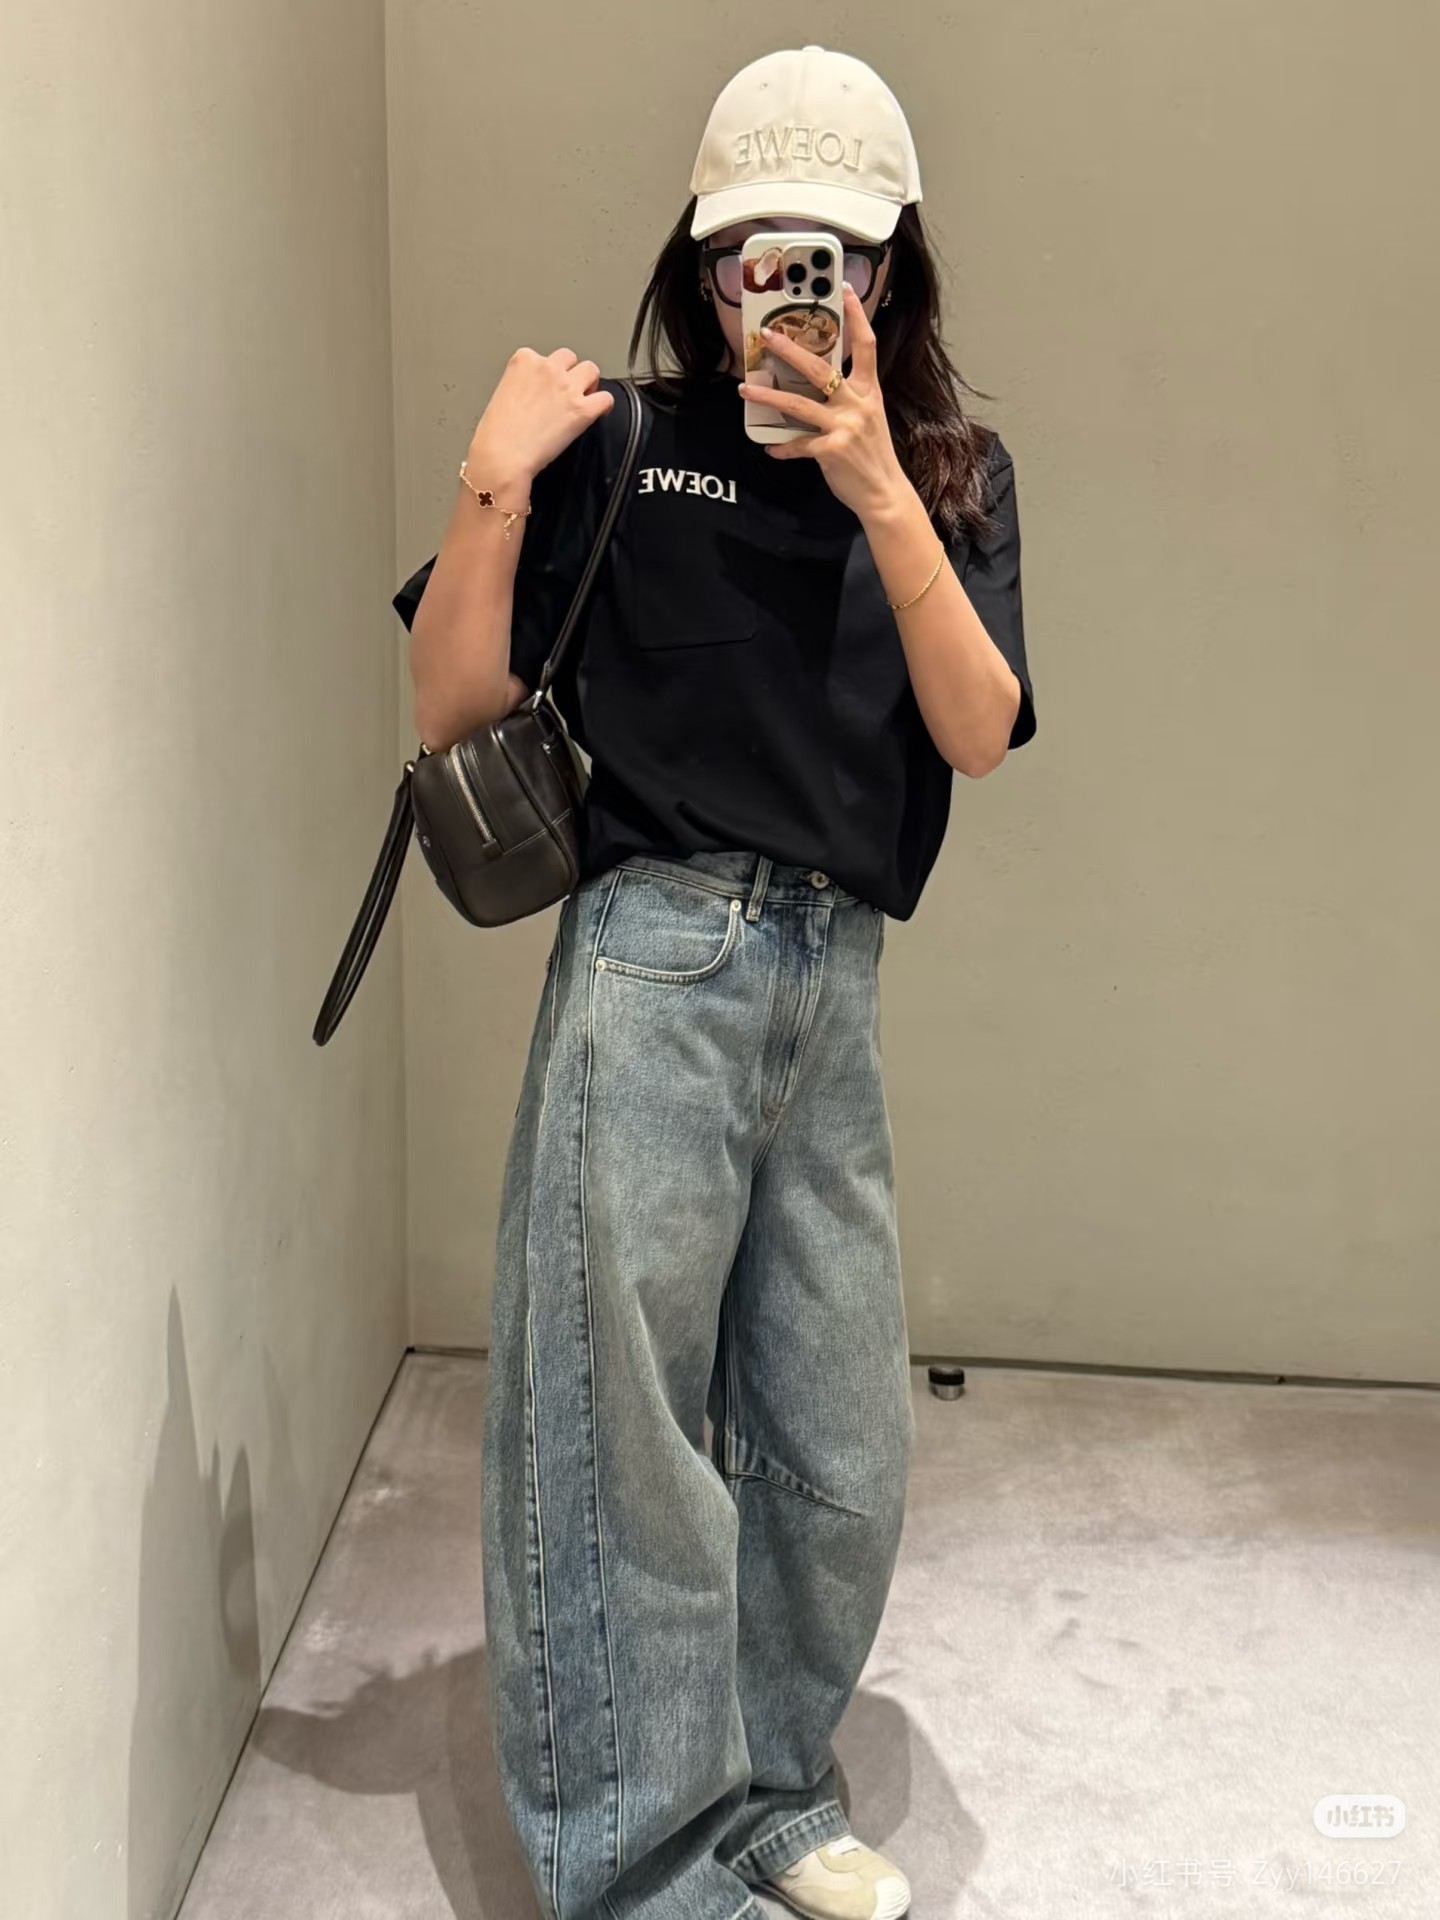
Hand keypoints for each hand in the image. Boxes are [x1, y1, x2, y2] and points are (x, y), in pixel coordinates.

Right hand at [468, 346, 612, 485]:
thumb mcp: (501, 395)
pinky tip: (598, 413)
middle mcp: (547, 368)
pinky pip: (606, 398)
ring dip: (589, 383)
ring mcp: (567, 387)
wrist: (503, 456)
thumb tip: (532, 395)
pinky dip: (604, 406)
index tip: (545, 388)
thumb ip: (521, 386)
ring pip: (591, 370)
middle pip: (570, 358)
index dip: (547, 374)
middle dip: (570, 373)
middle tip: (567, 391)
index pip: (543, 357)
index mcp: (523, 361)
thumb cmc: (496, 435)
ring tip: (585, 398)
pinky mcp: (582, 410)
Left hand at [737, 283, 907, 518]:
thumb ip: (848, 400)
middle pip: (821, 368)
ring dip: (767, 397)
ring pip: (798, 405)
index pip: (866, 345)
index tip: (843, 289)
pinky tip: (770, 448)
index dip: (855, 316)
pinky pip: (798, 445)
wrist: (884, 493)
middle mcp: (857, 405)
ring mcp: (844, 427)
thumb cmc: (873, 456)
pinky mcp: (831, 450)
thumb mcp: (869, 419)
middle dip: (791, 350)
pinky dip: (782, 448)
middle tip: (768, 336)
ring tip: (744, 390)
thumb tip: (817, 387)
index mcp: (869, 392)